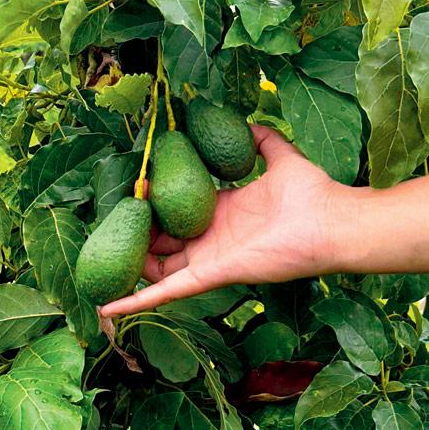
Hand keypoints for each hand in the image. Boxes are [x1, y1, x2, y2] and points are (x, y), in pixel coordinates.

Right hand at [100, 125, 352, 315]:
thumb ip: (263, 139)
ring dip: (130, 267)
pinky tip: (108, 308)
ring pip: (158, 270)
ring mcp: (209, 260)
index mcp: (223, 211)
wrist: (330, 222)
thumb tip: (248, 121)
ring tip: (98, 261)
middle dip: (137, 236)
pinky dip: (137, 301)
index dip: (156, 205)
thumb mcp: (281, 156)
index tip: (133, 192)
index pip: (181, 213)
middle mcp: (212, 238)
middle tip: (110, 226)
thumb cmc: (311, 193)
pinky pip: (168, 292)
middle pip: (164, 243)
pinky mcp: (211, 275)